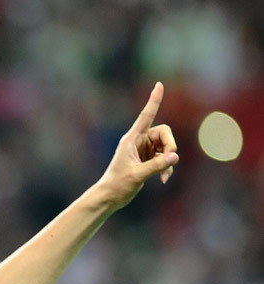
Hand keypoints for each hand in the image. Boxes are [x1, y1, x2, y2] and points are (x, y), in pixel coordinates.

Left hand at [98, 81, 178, 208]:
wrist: (110, 198)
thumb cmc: (118, 185)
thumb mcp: (137, 175)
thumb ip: (156, 166)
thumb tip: (175, 156)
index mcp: (132, 139)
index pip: (146, 116)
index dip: (154, 101)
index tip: (159, 85)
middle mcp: (139, 142)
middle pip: (164, 133)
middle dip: (170, 145)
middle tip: (170, 159)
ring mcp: (144, 150)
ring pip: (166, 146)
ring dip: (169, 160)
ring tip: (164, 175)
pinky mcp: (147, 160)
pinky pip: (164, 158)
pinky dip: (166, 167)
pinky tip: (163, 179)